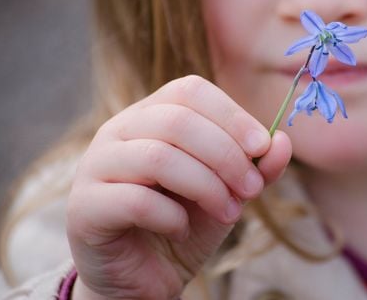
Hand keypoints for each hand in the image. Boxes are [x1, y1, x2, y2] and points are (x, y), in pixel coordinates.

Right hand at [67, 75, 291, 299]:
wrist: (141, 277)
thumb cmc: (183, 224)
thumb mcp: (228, 193)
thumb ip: (254, 168)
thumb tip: (282, 141)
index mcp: (150, 116)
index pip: (189, 90)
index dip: (231, 115)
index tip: (262, 147)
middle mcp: (118, 131)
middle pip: (177, 120)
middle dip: (226, 155)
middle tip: (252, 190)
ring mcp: (95, 166)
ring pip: (158, 157)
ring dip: (206, 186)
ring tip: (230, 214)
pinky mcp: (84, 208)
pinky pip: (136, 201)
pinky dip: (172, 218)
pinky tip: (180, 231)